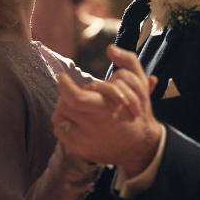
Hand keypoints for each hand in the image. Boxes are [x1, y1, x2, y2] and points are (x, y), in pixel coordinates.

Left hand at [52, 45, 159, 175]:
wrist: (140, 146)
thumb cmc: (137, 111)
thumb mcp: (138, 83)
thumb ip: (127, 61)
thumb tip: (110, 48)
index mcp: (106, 108)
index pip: (75, 98)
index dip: (64, 85)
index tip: (62, 76)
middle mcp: (94, 126)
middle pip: (63, 105)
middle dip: (65, 95)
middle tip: (72, 91)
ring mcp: (86, 141)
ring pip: (59, 118)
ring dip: (63, 108)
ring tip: (76, 106)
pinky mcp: (80, 150)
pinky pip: (60, 132)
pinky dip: (64, 124)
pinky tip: (76, 121)